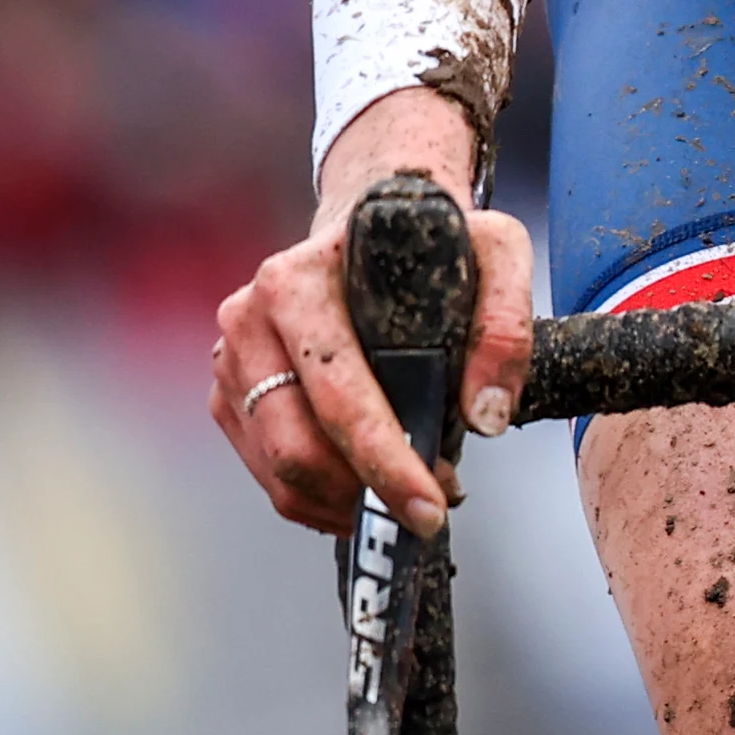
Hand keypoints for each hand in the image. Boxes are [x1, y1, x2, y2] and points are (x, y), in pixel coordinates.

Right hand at [210, 89, 538, 533]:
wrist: (367, 228)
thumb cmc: (422, 243)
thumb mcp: (492, 252)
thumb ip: (504, 324)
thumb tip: (486, 414)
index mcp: (295, 283)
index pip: (338, 395)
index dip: (386, 462)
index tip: (430, 505)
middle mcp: (249, 320)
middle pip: (296, 449)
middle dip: (368, 493)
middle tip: (430, 506)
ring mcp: (231, 362)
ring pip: (280, 472)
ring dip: (347, 503)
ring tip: (405, 493)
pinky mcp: (230, 397)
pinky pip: (269, 476)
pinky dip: (322, 499)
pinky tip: (366, 485)